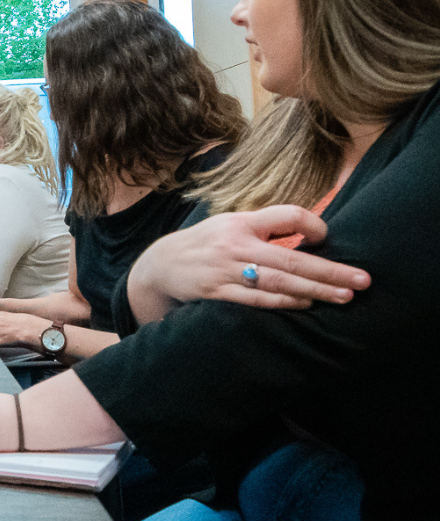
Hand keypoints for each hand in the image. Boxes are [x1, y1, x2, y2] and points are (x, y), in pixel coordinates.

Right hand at [128, 205, 371, 320]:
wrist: (159, 266)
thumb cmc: (204, 246)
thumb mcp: (229, 226)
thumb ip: (264, 228)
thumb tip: (308, 232)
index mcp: (240, 222)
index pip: (286, 215)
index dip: (312, 225)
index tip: (327, 238)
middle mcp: (234, 244)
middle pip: (291, 258)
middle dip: (330, 271)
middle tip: (362, 280)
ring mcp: (224, 271)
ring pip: (278, 283)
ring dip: (314, 291)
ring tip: (344, 297)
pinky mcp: (215, 293)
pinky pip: (255, 300)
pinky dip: (283, 303)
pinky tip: (305, 305)